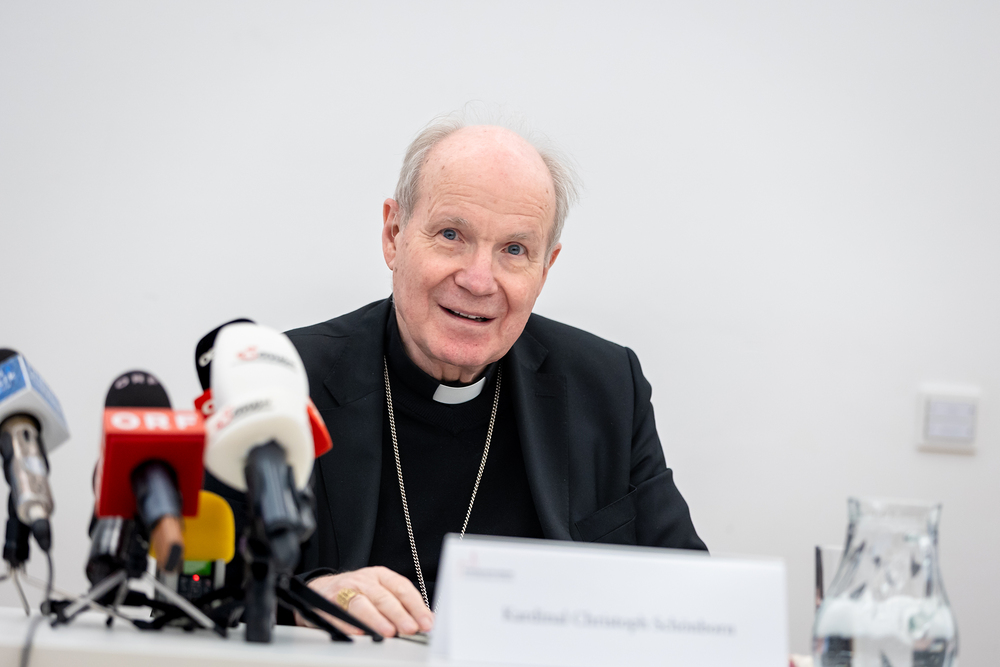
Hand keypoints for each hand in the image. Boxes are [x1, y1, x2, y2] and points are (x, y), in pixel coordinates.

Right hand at [296, 566, 433, 636]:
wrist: (319, 589)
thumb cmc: (356, 592)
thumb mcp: (378, 591)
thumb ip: (399, 604)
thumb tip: (424, 622)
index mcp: (380, 576)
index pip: (402, 588)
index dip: (416, 606)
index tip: (426, 622)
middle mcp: (363, 581)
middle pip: (383, 597)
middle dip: (398, 614)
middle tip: (410, 629)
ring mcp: (344, 591)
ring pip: (361, 604)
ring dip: (376, 620)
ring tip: (388, 632)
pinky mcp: (326, 603)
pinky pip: (338, 615)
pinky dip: (348, 624)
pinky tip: (359, 633)